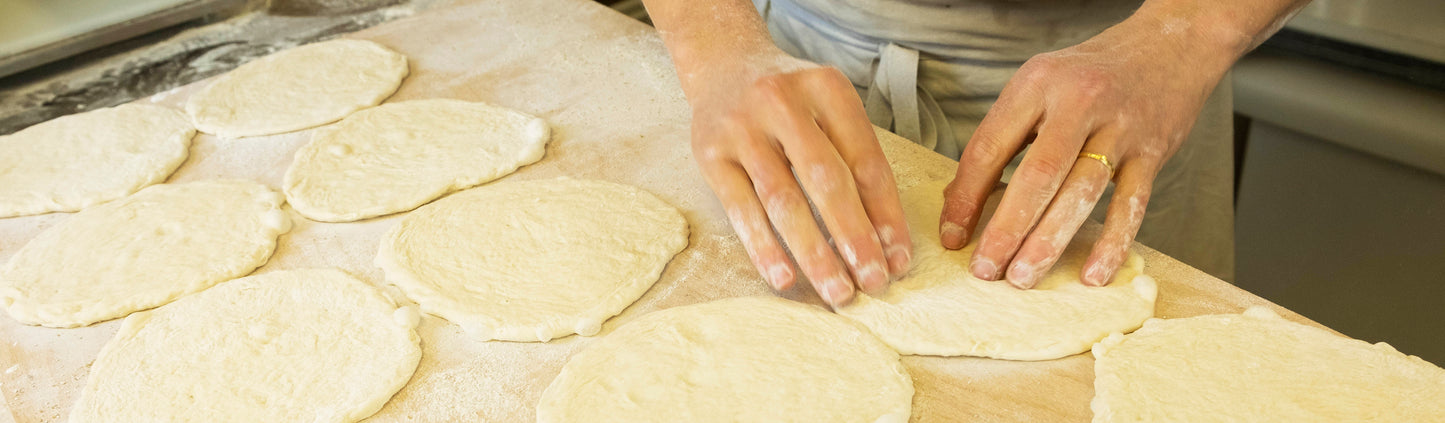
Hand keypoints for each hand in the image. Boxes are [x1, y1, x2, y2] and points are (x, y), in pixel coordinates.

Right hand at [686, 50, 911, 305]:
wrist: (722, 66)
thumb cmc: (790, 102)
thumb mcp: (827, 108)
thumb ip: (854, 158)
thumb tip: (883, 238)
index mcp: (826, 87)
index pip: (865, 160)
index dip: (886, 214)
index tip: (899, 259)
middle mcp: (782, 102)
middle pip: (826, 181)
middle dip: (855, 237)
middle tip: (874, 283)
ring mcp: (741, 128)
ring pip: (784, 201)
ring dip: (814, 252)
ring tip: (837, 291)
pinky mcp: (709, 155)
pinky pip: (742, 210)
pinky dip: (764, 247)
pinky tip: (785, 278)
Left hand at [938, 17, 1230, 287]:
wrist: (1170, 46)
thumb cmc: (1092, 72)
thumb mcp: (1039, 86)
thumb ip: (1003, 136)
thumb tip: (959, 198)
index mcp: (1037, 85)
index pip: (990, 147)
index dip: (966, 197)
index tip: (952, 236)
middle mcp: (1078, 103)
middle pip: (1036, 175)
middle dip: (1007, 228)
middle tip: (986, 268)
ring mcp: (1119, 128)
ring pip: (1081, 193)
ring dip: (1049, 241)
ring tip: (1023, 276)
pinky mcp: (1153, 151)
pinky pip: (1131, 205)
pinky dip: (1111, 243)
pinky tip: (1091, 274)